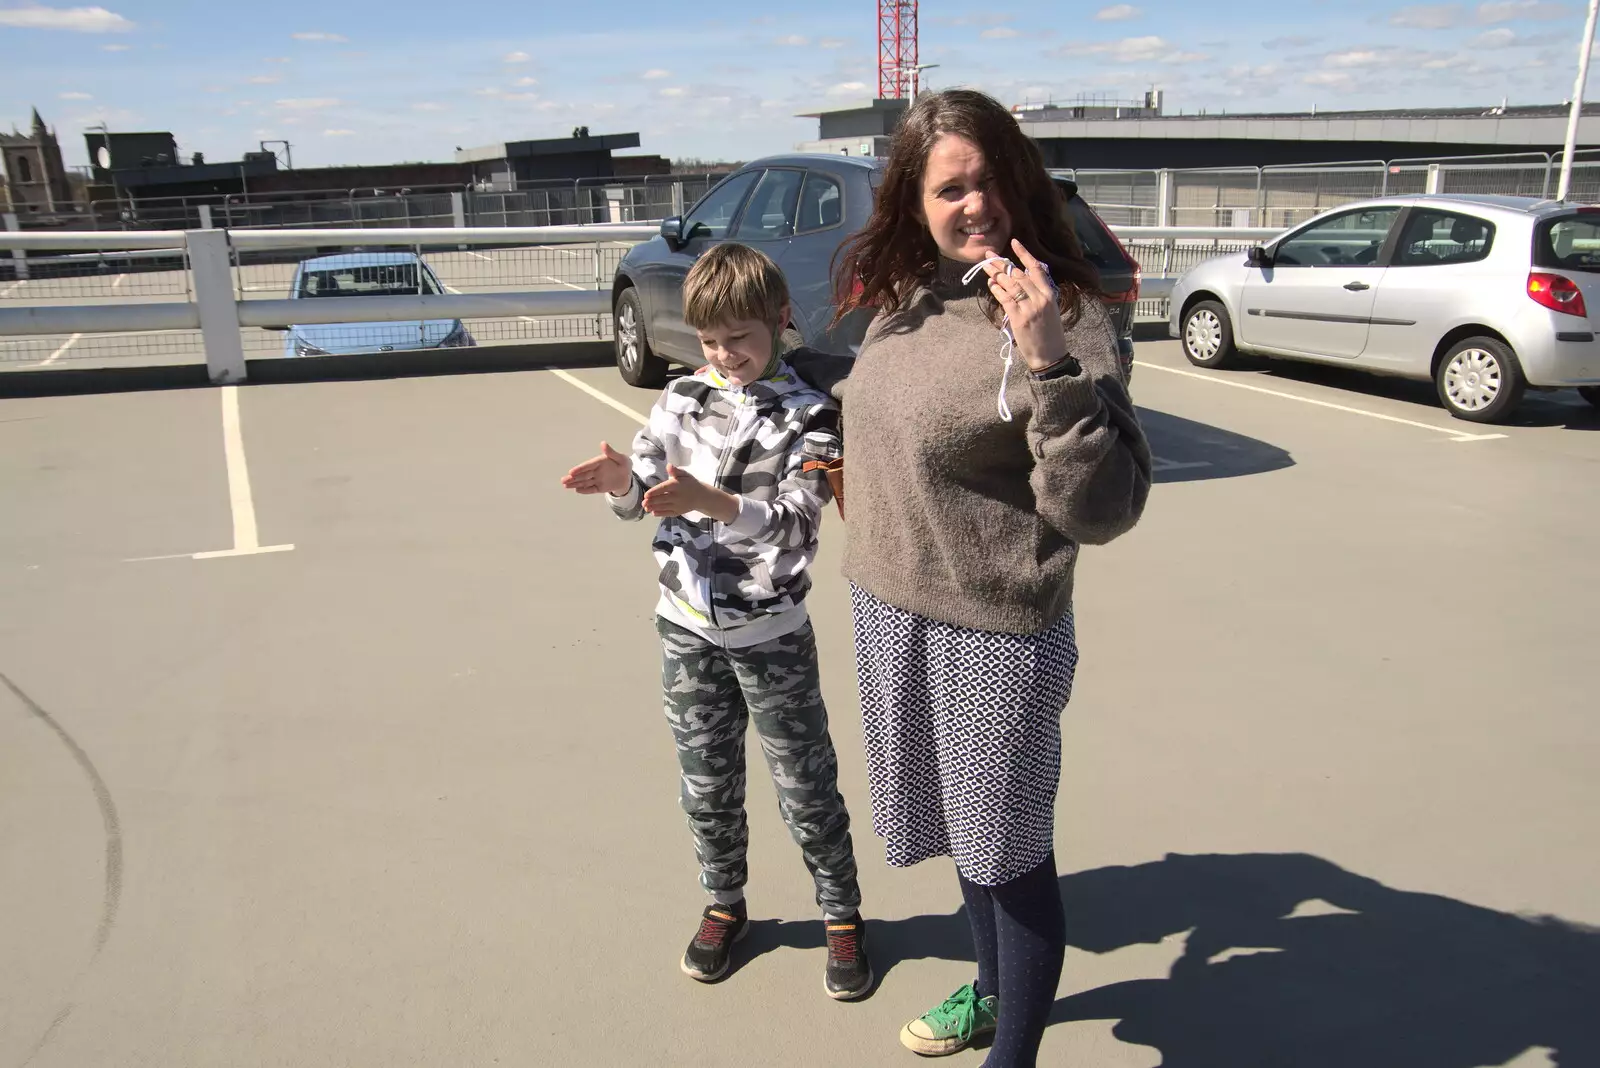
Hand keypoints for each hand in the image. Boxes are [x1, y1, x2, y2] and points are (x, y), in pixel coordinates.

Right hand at [561, 441, 631, 495]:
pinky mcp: (599, 487)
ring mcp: (597, 479)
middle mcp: (596, 471)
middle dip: (573, 478)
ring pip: (585, 482)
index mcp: (599, 462)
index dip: (579, 469)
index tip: (571, 472)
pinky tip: (577, 490)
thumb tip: (603, 443)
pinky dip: (585, 490)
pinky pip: (592, 489)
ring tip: (565, 485)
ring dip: (575, 484)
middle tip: (563, 480)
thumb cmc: (624, 464)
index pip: (588, 466)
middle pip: (583, 475)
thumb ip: (611, 453)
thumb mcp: (621, 458)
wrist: (628, 477)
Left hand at [642, 465, 713, 517]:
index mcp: (677, 485)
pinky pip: (669, 513)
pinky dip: (661, 513)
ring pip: (664, 507)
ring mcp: (678, 505)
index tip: (646, 495)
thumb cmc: (690, 483)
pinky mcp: (678, 511)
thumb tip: (669, 465)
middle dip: (652, 501)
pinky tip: (654, 513)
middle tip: (643, 503)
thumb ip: (676, 471)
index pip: (664, 489)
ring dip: (654, 508)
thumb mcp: (685, 474)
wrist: (702, 496)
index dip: (654, 492)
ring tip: (646, 508)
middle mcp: (677, 496)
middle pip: (662, 499)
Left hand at [982, 239, 1068, 371]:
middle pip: (1018, 274)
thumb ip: (1038, 294)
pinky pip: (1005, 299)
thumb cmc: (1050, 334)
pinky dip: (997, 290)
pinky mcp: (1019, 318)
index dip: (1024, 254)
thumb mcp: (1050, 310)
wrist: (1050, 355)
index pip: (1036, 268)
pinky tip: (991, 284)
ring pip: (1010, 284)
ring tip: (986, 266)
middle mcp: (1040, 298)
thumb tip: (1021, 281)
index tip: (1014, 242)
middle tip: (988, 255)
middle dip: (1002, 263)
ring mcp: (1030, 307)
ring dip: (996, 273)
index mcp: (1050, 294)